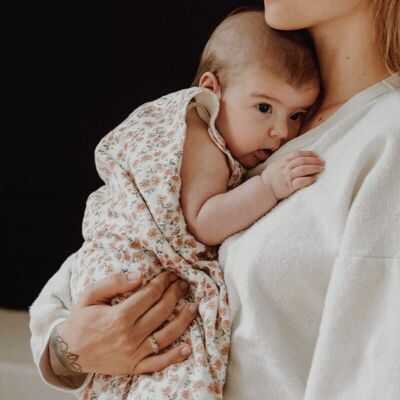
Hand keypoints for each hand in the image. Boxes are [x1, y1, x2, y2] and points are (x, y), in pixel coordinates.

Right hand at [51, 271, 196, 376]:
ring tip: (193, 306)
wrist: (68, 352)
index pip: (150, 294)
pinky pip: (158, 363)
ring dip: (183, 320)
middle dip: (175, 294)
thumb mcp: (91, 295)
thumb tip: (140, 275)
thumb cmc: (81, 320)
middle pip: (161, 311)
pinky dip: (174, 357)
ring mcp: (134, 353)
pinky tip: (188, 348)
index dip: (163, 282)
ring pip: (166, 335)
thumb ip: (114, 283)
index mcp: (119, 316)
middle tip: (183, 284)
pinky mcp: (134, 367)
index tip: (171, 274)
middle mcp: (130, 335)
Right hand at [261, 150, 324, 199]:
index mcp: (283, 161)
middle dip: (314, 161)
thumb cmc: (270, 177)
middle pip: (302, 161)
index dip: (308, 153)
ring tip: (321, 169)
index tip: (316, 155)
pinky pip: (301, 182)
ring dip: (314, 168)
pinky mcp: (289, 186)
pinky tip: (314, 179)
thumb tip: (297, 156)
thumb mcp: (275, 164)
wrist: (264, 189)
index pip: (298, 154)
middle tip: (323, 162)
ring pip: (303, 169)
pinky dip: (308, 180)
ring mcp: (287, 177)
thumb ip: (285, 160)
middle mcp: (286, 168)